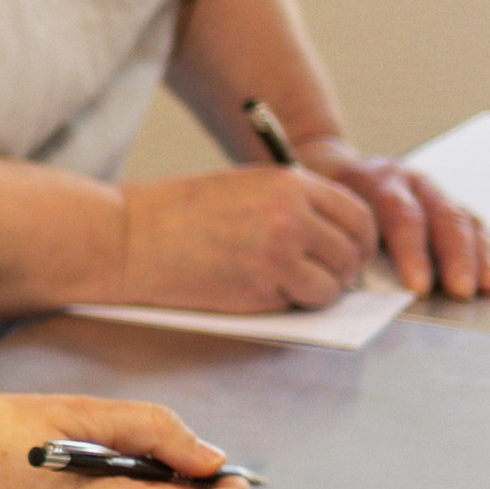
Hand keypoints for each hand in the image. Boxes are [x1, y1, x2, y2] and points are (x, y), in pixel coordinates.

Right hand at [117, 164, 376, 311]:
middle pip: (352, 252)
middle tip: (324, 279)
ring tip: (289, 287)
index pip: (357, 215)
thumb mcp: (242, 187)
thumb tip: (329, 235)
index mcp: (289, 183)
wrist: (127, 236)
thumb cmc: (175, 213)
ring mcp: (278, 252)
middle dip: (344, 270)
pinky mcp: (260, 287)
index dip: (362, 240)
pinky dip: (291, 304)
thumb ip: (288, 203)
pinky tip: (263, 292)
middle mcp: (292, 214)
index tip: (352, 255)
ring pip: (333, 285)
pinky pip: (301, 303)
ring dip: (319, 292)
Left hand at [281, 136, 489, 302]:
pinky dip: (485, 250)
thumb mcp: (327, 212)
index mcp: (379, 180)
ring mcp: (433, 190)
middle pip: (442, 216)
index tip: (417, 286)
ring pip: (464, 219)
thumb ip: (345, 240)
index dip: (412, 252)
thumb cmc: (326, 200)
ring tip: (485, 287)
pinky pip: (473, 224)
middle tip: (460, 290)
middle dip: (455, 257)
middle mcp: (412, 181)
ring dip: (478, 256)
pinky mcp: (446, 203)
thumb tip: (357, 281)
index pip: (401, 215)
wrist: (334, 168)